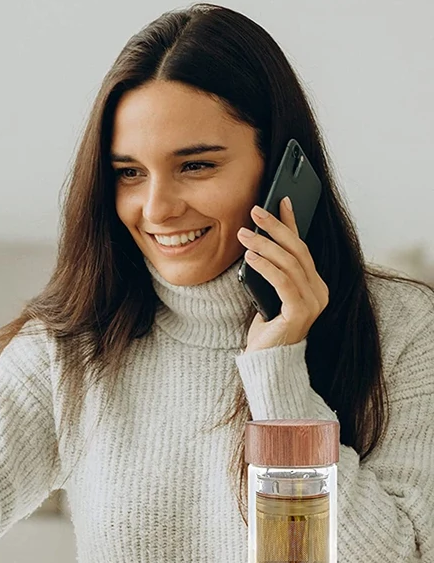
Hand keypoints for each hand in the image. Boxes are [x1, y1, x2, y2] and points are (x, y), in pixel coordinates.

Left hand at [237, 197, 328, 353]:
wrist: (267, 363)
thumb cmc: (265, 330)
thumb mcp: (267, 294)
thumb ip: (270, 273)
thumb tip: (256, 242)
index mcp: (313, 284)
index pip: (301, 247)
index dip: (291, 222)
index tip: (280, 200)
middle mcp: (319, 291)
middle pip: (297, 250)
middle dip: (275, 227)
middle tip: (254, 210)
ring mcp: (313, 302)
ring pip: (289, 263)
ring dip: (264, 245)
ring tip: (244, 233)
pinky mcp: (300, 313)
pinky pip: (283, 282)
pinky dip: (266, 267)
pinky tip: (250, 257)